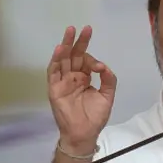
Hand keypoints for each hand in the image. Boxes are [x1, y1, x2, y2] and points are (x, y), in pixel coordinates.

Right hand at [48, 26, 116, 153]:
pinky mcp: (54, 88)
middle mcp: (72, 77)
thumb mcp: (107, 96)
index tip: (99, 66)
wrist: (84, 133)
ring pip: (63, 60)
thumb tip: (103, 66)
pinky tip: (60, 49)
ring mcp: (62, 82)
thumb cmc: (95, 117)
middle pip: (74, 55)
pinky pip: (53, 72)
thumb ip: (108, 79)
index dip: (93, 59)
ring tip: (70, 31)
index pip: (86, 61)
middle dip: (79, 41)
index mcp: (84, 78)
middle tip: (84, 28)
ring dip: (65, 45)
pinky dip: (55, 60)